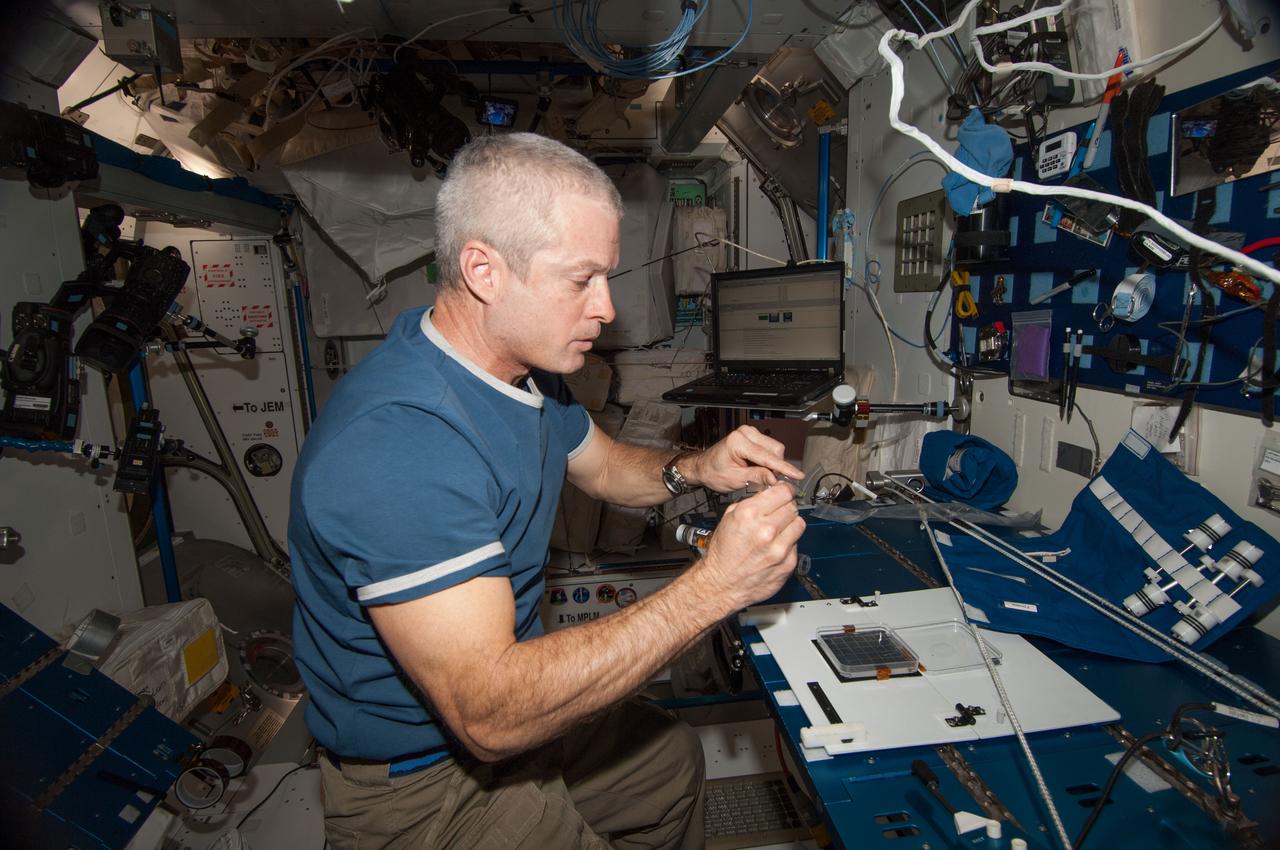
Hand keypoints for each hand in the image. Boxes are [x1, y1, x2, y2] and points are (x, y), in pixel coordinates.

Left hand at [686, 425, 803, 493]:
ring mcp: (750, 433)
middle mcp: (745, 433)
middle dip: (776, 467)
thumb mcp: (735, 479)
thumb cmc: (714, 472)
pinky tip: (757, 467)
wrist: (704, 467)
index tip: (797, 475)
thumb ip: (757, 477)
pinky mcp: (753, 437)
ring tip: (757, 474)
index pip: (767, 456)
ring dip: (772, 464)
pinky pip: (769, 449)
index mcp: (738, 442)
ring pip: (775, 449)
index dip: (784, 468)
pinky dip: (768, 460)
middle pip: (775, 450)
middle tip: (768, 481)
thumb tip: (776, 480)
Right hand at [693, 483, 805, 612]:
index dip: (784, 490)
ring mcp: (779, 549)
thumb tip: (769, 494)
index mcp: (749, 515)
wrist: (721, 585)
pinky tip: (775, 548)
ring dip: (790, 525)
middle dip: (786, 508)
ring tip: (778, 531)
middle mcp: (766, 530)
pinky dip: (788, 544)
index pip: (783, 492)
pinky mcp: (788, 564)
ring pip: (799, 524)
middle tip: (778, 514)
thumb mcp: (729, 519)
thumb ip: (751, 503)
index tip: (784, 492)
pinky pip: (797, 545)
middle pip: (792, 507)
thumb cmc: (722, 554)